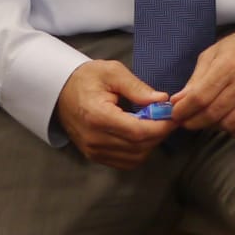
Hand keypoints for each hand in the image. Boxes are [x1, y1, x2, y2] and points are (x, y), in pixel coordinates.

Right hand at [54, 59, 175, 168]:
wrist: (60, 91)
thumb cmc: (87, 78)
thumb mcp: (112, 72)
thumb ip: (137, 87)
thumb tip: (161, 99)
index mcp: (98, 117)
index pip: (138, 132)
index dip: (161, 127)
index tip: (174, 116)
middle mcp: (95, 139)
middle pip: (139, 147)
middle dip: (159, 134)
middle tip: (168, 118)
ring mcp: (93, 151)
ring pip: (134, 157)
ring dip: (150, 143)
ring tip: (155, 124)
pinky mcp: (94, 156)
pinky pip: (125, 162)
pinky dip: (139, 151)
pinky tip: (142, 134)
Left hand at [170, 16, 234, 140]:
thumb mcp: (215, 52)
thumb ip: (196, 78)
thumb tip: (177, 101)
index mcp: (229, 64)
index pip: (200, 97)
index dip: (183, 110)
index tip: (175, 114)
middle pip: (212, 114)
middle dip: (193, 121)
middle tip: (187, 120)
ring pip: (228, 125)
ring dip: (214, 126)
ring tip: (210, 117)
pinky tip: (231, 121)